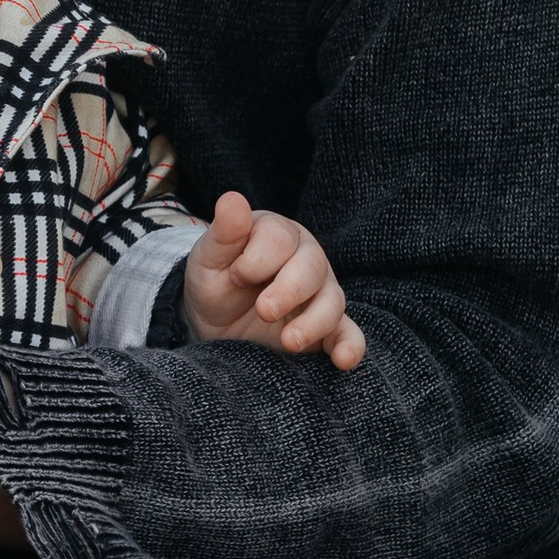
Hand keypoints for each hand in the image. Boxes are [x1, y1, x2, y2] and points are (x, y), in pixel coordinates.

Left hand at [183, 189, 366, 368]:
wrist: (215, 323)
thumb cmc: (214, 281)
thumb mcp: (208, 258)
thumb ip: (224, 233)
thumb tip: (231, 198)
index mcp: (278, 234)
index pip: (279, 238)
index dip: (256, 260)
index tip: (234, 276)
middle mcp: (307, 259)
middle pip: (313, 266)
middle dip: (290, 289)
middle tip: (264, 310)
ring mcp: (321, 293)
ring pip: (333, 301)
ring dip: (314, 322)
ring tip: (289, 342)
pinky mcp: (327, 328)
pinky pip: (349, 334)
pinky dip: (350, 346)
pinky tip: (343, 360)